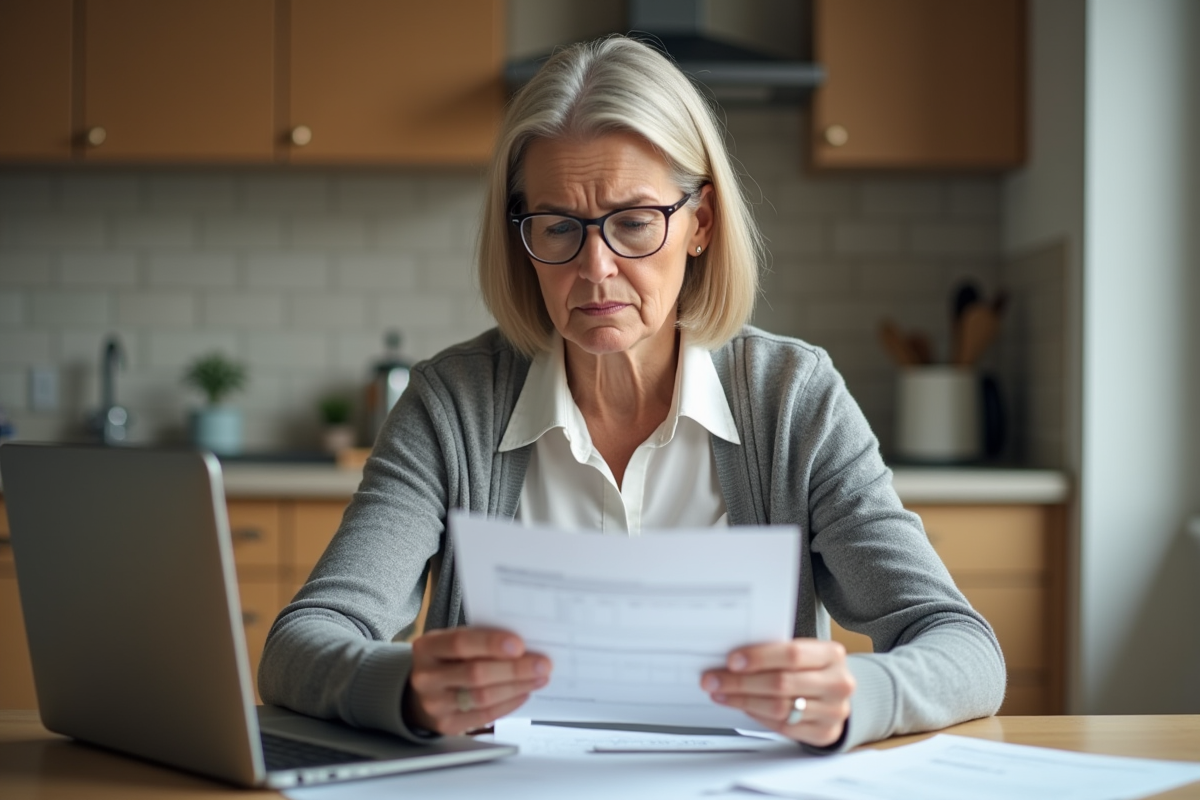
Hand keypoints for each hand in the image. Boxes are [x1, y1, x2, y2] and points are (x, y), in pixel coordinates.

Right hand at [404, 627, 551, 734]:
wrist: (425, 692)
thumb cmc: (449, 660)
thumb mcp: (454, 643)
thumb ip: (481, 641)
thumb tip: (523, 645)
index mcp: (428, 647)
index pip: (460, 643)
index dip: (491, 644)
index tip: (520, 644)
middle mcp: (426, 677)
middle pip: (475, 673)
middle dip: (514, 669)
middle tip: (542, 664)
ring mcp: (435, 704)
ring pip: (482, 697)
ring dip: (516, 687)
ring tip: (538, 678)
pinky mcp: (447, 724)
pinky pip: (484, 715)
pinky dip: (508, 704)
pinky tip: (524, 693)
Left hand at [701, 639, 853, 747]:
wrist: (836, 696)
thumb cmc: (813, 669)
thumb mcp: (805, 654)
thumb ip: (776, 653)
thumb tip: (733, 659)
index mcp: (832, 655)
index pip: (792, 654)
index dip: (759, 657)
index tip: (731, 661)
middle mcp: (837, 683)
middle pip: (781, 683)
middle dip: (741, 682)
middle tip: (714, 680)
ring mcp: (833, 711)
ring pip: (778, 707)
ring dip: (743, 700)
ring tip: (722, 693)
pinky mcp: (824, 733)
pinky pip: (782, 726)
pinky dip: (757, 716)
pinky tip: (743, 706)